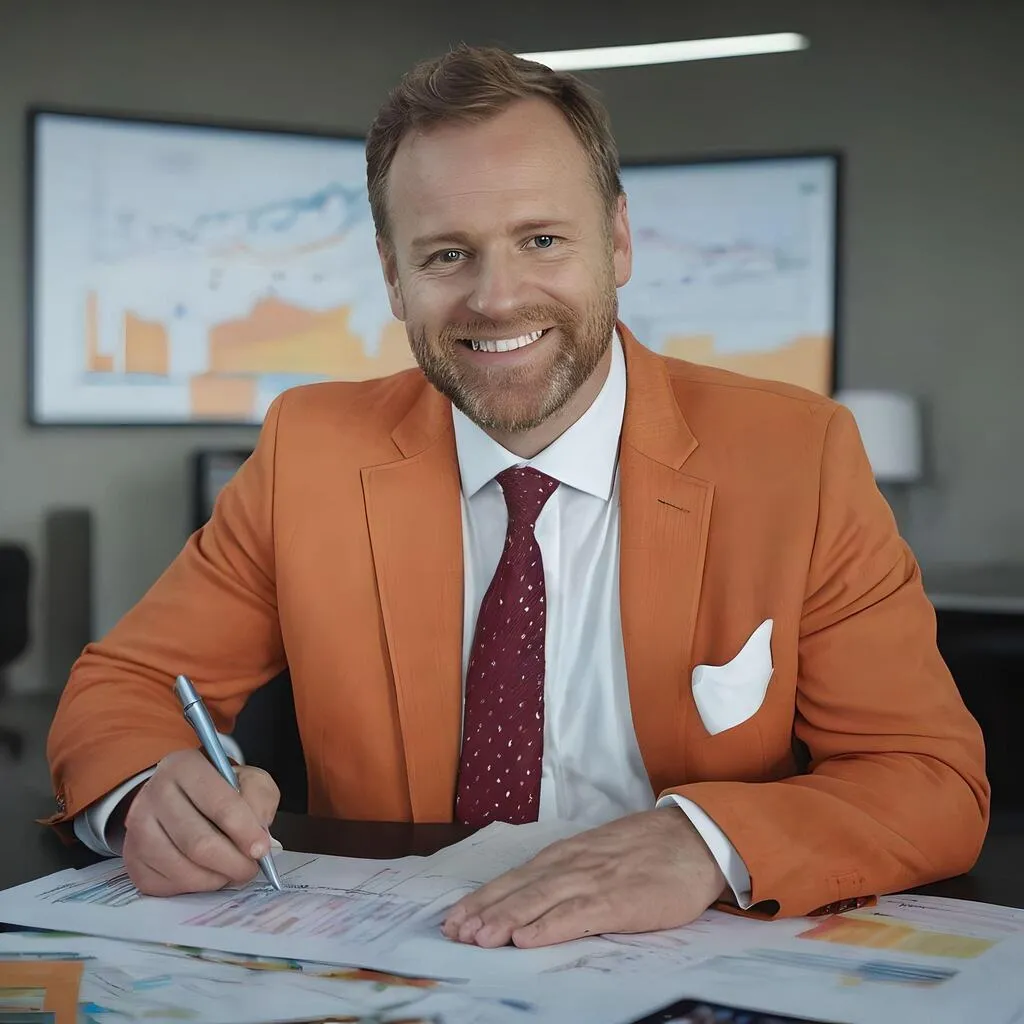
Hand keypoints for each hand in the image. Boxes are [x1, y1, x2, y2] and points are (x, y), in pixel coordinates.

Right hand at [122, 748, 279, 896]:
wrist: (178, 798)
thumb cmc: (218, 790)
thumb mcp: (247, 780)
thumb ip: (259, 799)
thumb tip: (259, 836)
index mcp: (185, 767)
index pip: (220, 805)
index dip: (245, 831)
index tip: (261, 849)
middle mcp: (154, 794)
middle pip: (199, 844)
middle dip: (233, 863)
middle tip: (250, 868)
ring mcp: (138, 829)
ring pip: (183, 869)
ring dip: (216, 878)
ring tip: (230, 871)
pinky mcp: (132, 859)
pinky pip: (167, 886)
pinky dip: (195, 887)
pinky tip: (206, 873)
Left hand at [441, 807, 726, 947]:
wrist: (693, 839)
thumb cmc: (647, 851)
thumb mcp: (598, 854)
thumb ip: (568, 872)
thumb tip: (533, 895)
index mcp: (566, 856)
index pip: (514, 879)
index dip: (483, 898)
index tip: (454, 917)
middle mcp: (571, 865)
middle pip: (518, 889)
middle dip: (483, 911)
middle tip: (453, 932)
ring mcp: (593, 881)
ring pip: (539, 902)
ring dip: (505, 920)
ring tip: (478, 938)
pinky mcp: (618, 901)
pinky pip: (576, 916)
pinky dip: (548, 927)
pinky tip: (526, 938)